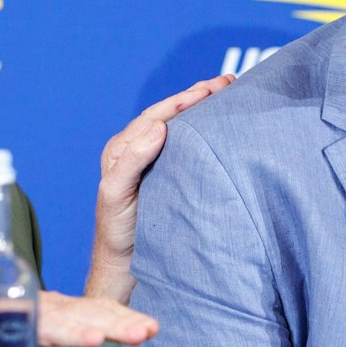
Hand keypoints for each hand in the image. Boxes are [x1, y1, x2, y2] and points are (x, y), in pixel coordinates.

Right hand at [0, 292, 159, 346]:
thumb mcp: (21, 342)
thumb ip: (49, 341)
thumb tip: (82, 341)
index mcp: (49, 315)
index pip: (92, 314)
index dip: (121, 320)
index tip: (150, 329)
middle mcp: (38, 308)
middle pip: (86, 313)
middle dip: (120, 322)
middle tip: (149, 330)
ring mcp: (17, 313)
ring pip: (65, 319)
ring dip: (96, 326)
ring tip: (125, 333)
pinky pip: (31, 329)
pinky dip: (59, 333)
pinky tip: (83, 338)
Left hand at [87, 75, 234, 303]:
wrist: (125, 264)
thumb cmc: (117, 231)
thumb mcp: (117, 193)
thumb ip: (132, 160)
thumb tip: (159, 126)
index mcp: (121, 150)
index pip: (156, 116)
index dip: (183, 100)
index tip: (210, 89)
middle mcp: (134, 150)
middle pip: (170, 114)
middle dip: (198, 96)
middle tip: (228, 83)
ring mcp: (151, 162)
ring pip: (178, 127)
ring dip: (201, 108)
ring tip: (227, 92)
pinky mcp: (165, 175)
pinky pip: (184, 145)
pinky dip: (201, 129)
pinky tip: (218, 123)